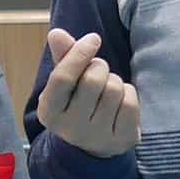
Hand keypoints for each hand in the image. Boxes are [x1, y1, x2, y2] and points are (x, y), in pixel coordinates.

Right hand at [37, 28, 140, 156]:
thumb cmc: (78, 103)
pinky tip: (120, 103)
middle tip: (98, 72)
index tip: (93, 39)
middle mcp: (70, 129)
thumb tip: (56, 33)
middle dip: (100, 67)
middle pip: (93, 80)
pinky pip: (130, 103)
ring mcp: (97, 138)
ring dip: (115, 81)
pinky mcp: (122, 141)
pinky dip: (129, 94)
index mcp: (49, 112)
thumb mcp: (66, 83)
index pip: (62, 78)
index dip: (79, 54)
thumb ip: (63, 57)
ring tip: (107, 90)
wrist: (94, 145)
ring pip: (114, 89)